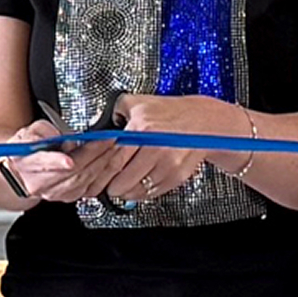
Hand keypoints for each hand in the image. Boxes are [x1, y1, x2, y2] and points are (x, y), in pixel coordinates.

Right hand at [2, 115, 116, 204]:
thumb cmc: (28, 148)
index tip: (69, 159)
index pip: (42, 163)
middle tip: (109, 140)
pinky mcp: (68, 197)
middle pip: (71, 172)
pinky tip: (111, 162)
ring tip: (114, 148)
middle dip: (94, 155)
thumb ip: (47, 131)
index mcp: (27, 164)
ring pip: (83, 181)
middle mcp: (40, 183)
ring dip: (103, 164)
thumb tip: (68, 138)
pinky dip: (104, 174)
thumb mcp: (32, 130)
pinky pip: (90, 189)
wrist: (23, 170)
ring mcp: (55, 193)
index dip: (56, 162)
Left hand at [99, 95, 238, 205]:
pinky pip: (153, 192)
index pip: (114, 159)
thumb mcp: (138, 102)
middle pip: (124, 178)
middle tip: (105, 187)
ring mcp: (168, 163)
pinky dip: (141, 193)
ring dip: (124, 192)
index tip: (95, 178)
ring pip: (137, 189)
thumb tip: (98, 127)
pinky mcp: (177, 175)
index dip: (101, 173)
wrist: (202, 121)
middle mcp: (156, 146)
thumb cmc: (170, 112)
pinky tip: (136, 186)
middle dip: (110, 187)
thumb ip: (115, 112)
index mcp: (142, 128)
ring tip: (120, 187)